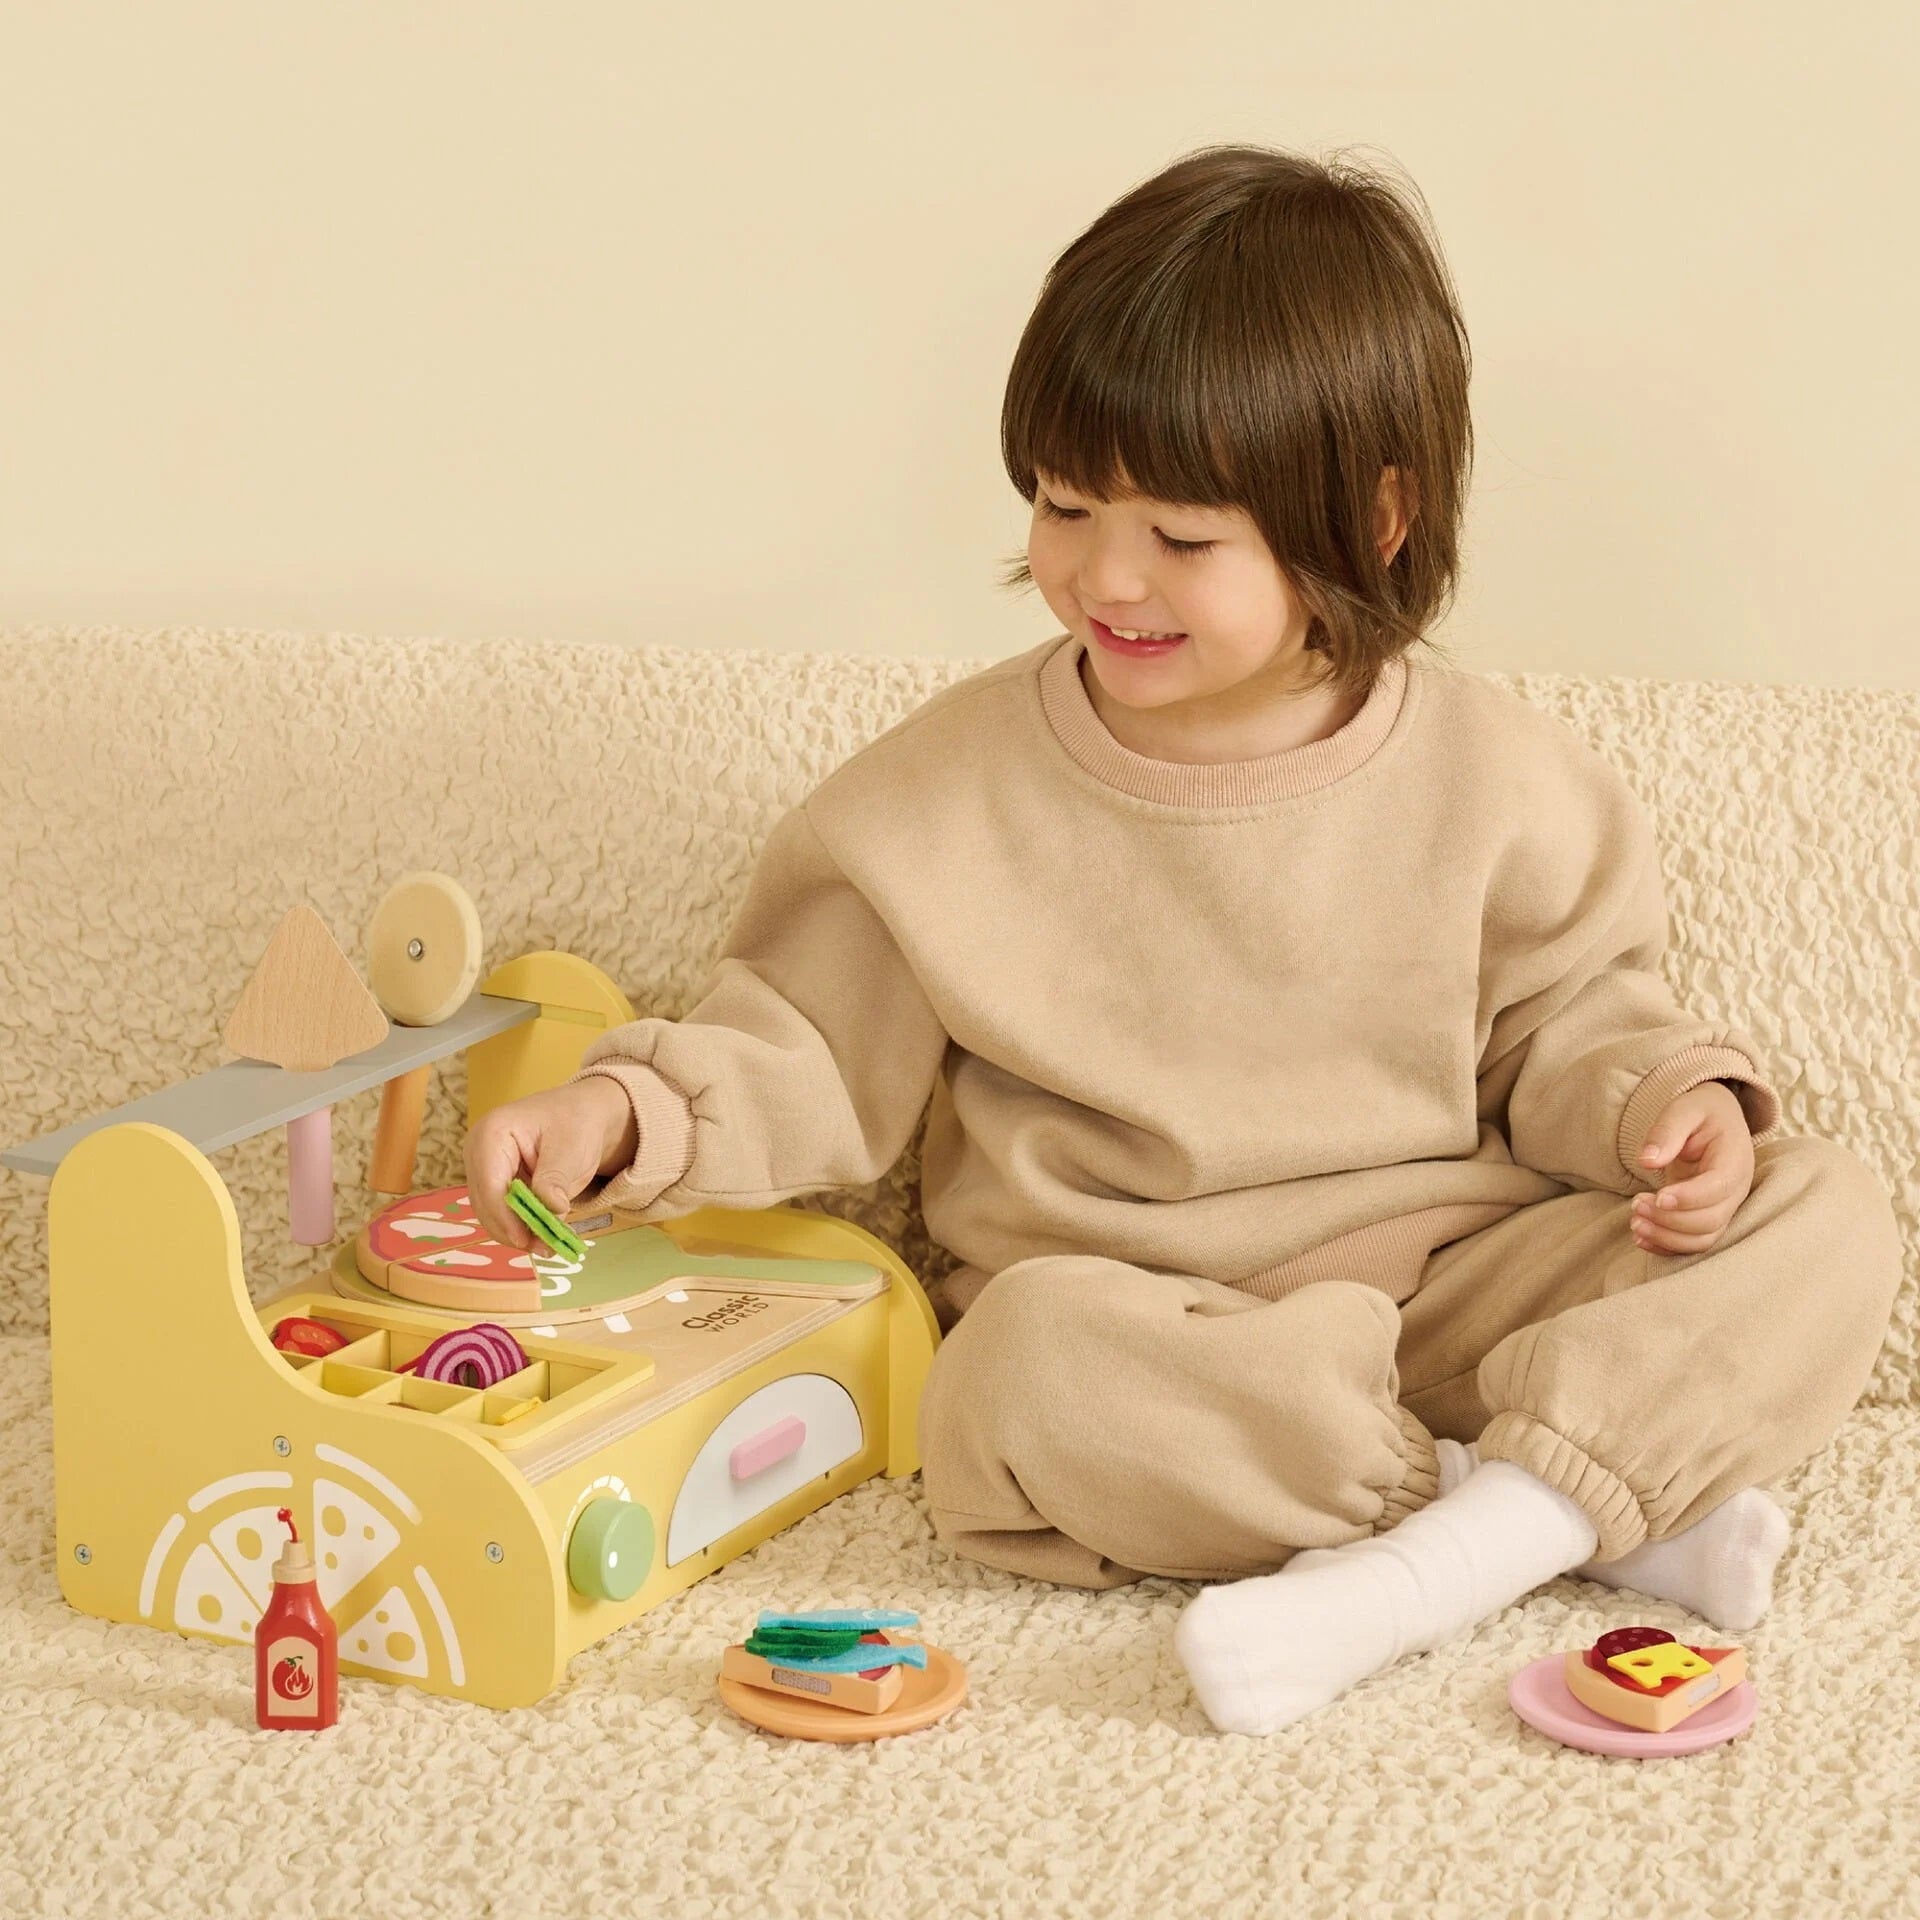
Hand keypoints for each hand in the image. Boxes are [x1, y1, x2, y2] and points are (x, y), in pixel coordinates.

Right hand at [462, 1078, 635, 1251]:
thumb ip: (556, 1179)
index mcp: (492, 1133)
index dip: (505, 1216)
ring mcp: (483, 1168)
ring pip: (490, 1212)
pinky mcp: (494, 1184)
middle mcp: (478, 1151)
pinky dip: (520, 1227)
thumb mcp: (571, 1148)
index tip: (525, 1238)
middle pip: (486, 1202)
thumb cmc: (576, 1123)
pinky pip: (501, 1212)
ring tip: (548, 1246)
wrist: (582, 1114)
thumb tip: (551, 1211)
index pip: (490, 1183)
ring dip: (516, 1233)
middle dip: (512, 1230)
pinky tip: (542, 1237)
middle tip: (545, 1248)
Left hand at [1630, 1081, 1753, 1255]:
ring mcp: (1725, 1207)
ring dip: (1666, 1237)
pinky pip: (1694, 1243)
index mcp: (1734, 1160)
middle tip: (1636, 1205)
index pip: (1718, 1188)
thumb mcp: (1684, 1110)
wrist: (1716, 1122)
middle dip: (1670, 1220)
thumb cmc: (1700, 1114)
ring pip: (1703, 1238)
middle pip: (1709, 1220)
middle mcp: (1735, 1190)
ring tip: (1634, 1223)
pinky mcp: (1709, 1217)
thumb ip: (1666, 1131)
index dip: (1688, 1198)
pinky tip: (1640, 1238)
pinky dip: (1667, 1246)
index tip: (1657, 1196)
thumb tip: (1646, 1161)